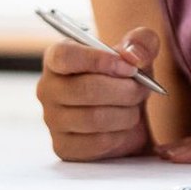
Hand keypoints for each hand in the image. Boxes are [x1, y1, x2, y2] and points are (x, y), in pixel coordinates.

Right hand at [37, 27, 158, 160]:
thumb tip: (133, 55)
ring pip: (94, 118)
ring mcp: (52, 120)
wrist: (129, 115)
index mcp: (58, 58)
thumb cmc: (126, 79)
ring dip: (126, 114)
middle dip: (124, 91)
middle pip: (85, 90)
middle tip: (142, 89)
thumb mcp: (138, 54)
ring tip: (134, 108)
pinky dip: (120, 136)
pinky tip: (123, 128)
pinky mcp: (63, 147)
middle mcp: (48, 89)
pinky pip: (97, 142)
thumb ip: (141, 42)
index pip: (64, 56)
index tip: (128, 67)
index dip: (98, 60)